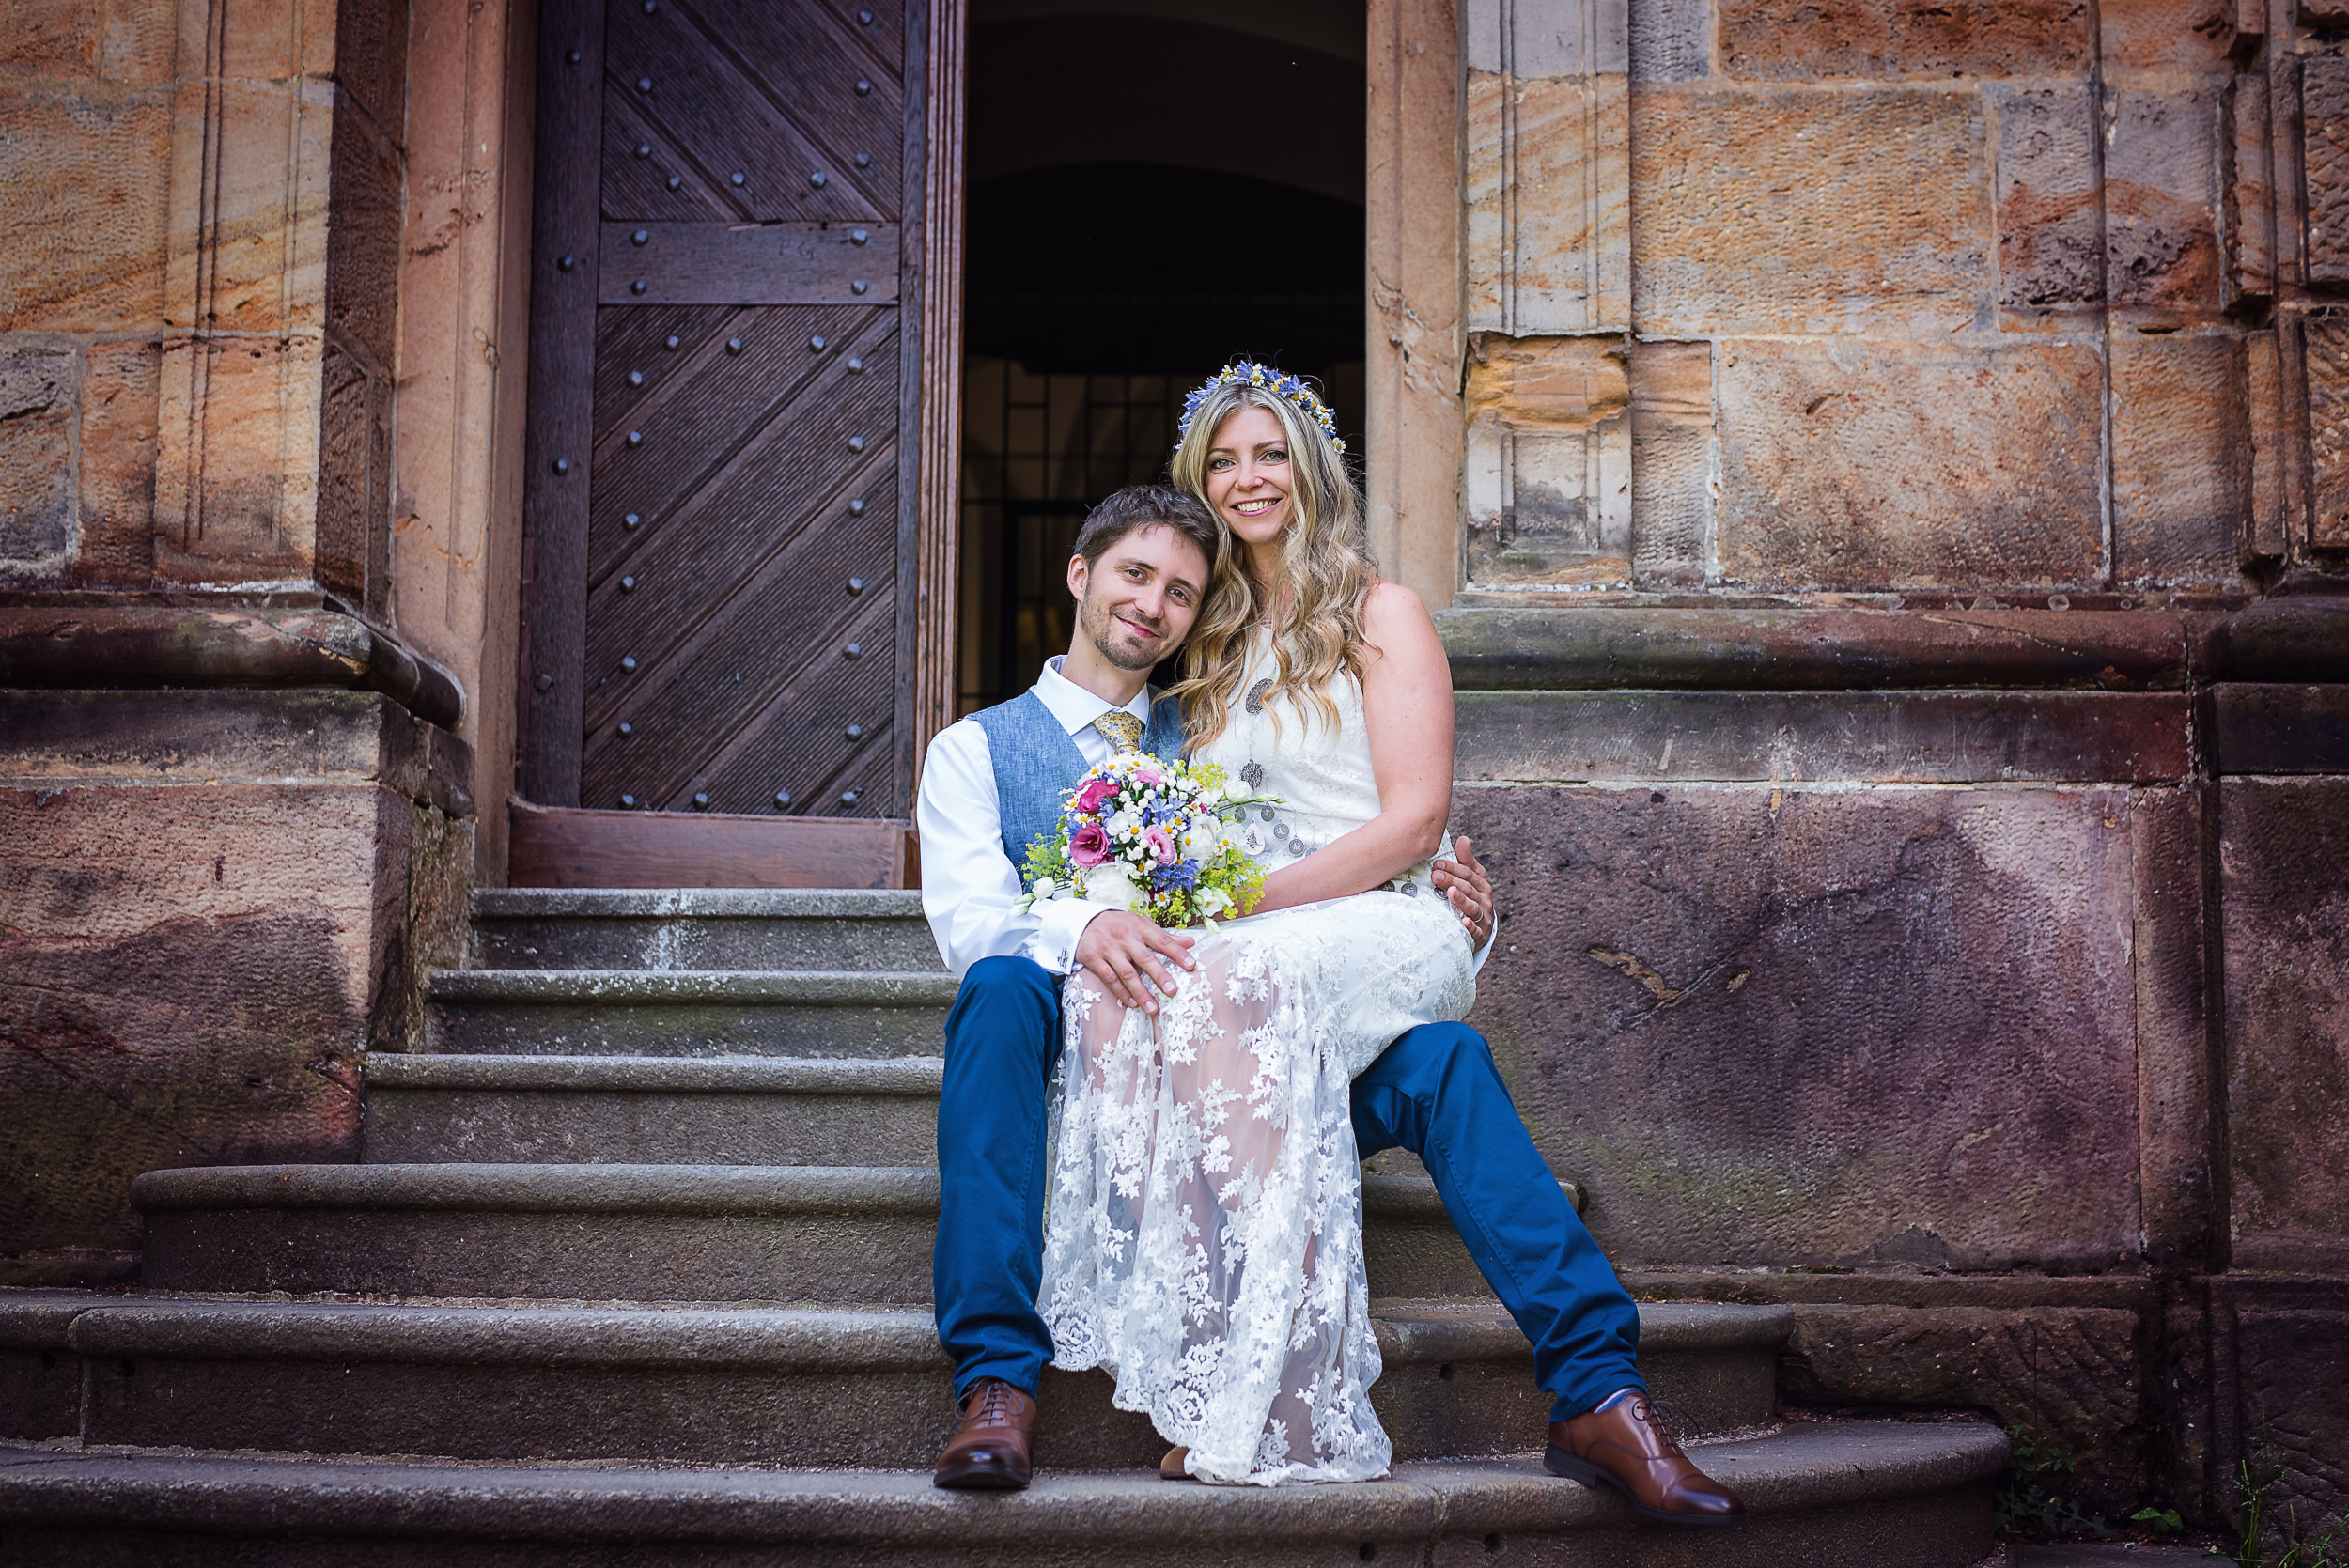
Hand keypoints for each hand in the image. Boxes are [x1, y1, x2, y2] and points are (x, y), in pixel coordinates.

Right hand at [1074, 910, 1196, 1013]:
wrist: (1082, 921)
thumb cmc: (1119, 924)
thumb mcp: (1141, 925)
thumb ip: (1165, 936)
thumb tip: (1191, 943)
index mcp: (1140, 927)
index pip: (1162, 940)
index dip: (1177, 953)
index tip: (1191, 965)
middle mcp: (1125, 938)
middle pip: (1144, 958)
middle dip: (1159, 975)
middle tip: (1172, 991)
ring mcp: (1109, 950)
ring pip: (1127, 973)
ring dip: (1140, 992)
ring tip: (1153, 1008)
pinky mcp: (1095, 960)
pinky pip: (1110, 979)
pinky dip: (1122, 993)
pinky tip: (1133, 1003)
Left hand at [1431, 834, 1494, 948]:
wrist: (1480, 928)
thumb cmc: (1472, 899)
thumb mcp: (1471, 879)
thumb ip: (1466, 861)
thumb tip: (1463, 838)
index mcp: (1482, 885)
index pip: (1468, 874)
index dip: (1453, 867)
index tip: (1437, 863)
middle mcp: (1484, 900)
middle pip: (1468, 889)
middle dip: (1452, 881)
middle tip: (1436, 875)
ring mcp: (1483, 917)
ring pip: (1472, 908)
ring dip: (1462, 900)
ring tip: (1451, 893)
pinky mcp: (1480, 934)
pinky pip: (1476, 931)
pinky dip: (1470, 927)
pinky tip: (1463, 922)